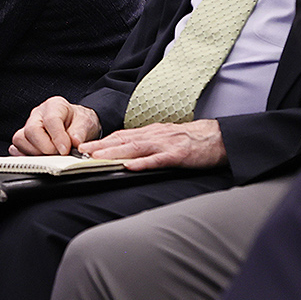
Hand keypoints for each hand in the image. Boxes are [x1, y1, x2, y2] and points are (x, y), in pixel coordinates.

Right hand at [10, 97, 100, 155]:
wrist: (76, 125)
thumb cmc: (79, 122)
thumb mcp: (86, 122)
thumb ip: (80, 132)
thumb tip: (74, 142)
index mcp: (54, 106)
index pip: (50, 120)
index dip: (57, 137)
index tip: (65, 150)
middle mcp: (38, 115)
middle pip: (32, 130)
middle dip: (46, 147)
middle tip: (60, 154)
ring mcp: (28, 127)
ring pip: (20, 140)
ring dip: (36, 153)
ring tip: (52, 156)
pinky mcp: (24, 140)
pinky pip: (17, 148)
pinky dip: (26, 156)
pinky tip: (40, 159)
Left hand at [79, 119, 226, 169]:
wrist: (218, 137)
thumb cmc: (192, 140)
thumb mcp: (166, 138)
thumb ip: (148, 143)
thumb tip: (128, 152)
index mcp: (151, 132)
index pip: (122, 136)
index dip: (103, 140)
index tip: (85, 146)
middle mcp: (154, 135)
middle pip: (123, 140)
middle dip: (101, 145)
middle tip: (82, 150)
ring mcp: (165, 144)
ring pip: (135, 148)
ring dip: (114, 152)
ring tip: (97, 157)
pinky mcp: (177, 155)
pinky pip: (157, 160)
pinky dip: (142, 163)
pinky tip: (129, 167)